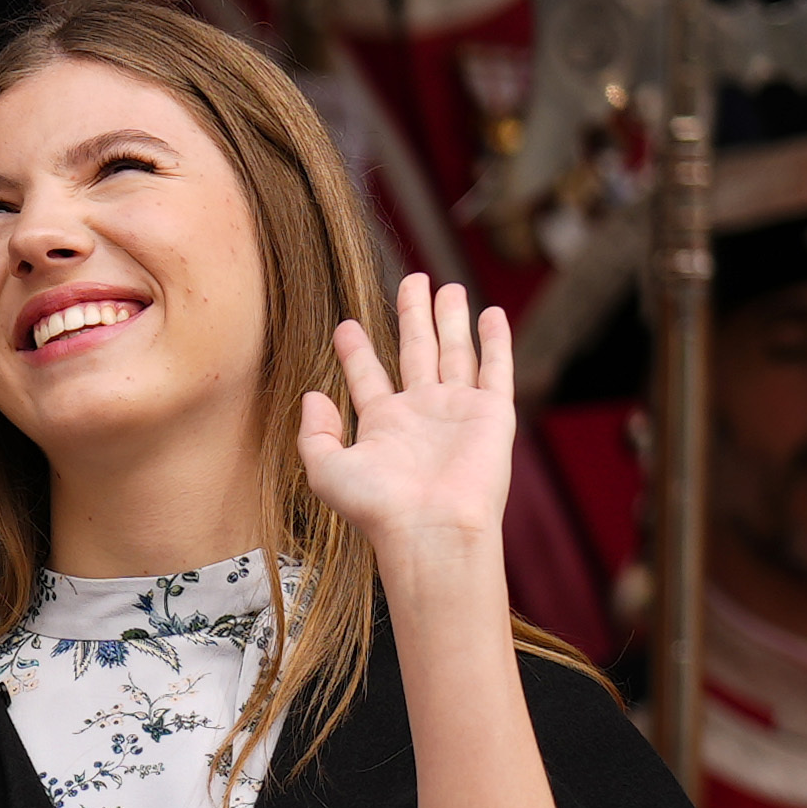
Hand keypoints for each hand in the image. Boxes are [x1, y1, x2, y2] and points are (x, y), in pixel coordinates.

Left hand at [297, 278, 523, 576]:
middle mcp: (421, 413)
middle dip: (412, 315)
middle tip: (410, 279)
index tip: (346, 325)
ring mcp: (458, 410)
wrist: (431, 527)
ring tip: (447, 285)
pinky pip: (495, 368)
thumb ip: (314, 433)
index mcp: (383, 424)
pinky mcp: (492, 413)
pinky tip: (490, 314)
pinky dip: (495, 341)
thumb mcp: (327, 470)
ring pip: (455, 351)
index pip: (368, 375)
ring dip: (451, 318)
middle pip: (416, 350)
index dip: (356, 350)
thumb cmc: (378, 507)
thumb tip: (311, 394)